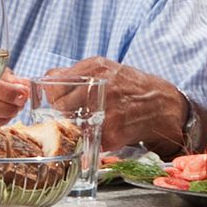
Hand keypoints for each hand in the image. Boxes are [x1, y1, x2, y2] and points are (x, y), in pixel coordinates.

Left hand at [46, 56, 184, 153]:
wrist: (159, 104)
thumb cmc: (128, 85)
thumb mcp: (104, 67)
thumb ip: (76, 72)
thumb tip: (47, 80)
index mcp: (96, 68)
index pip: (55, 82)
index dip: (54, 93)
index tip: (58, 97)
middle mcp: (100, 88)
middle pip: (59, 104)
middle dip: (61, 110)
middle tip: (71, 112)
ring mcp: (106, 112)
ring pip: (70, 124)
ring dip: (72, 125)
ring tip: (85, 121)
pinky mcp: (111, 134)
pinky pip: (87, 139)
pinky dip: (89, 138)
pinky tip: (100, 130)